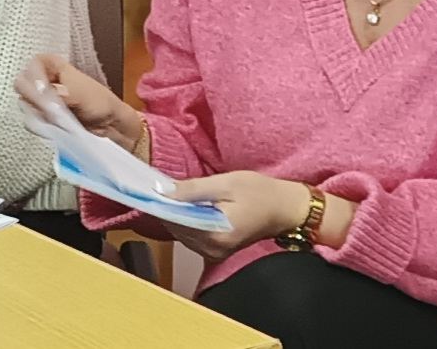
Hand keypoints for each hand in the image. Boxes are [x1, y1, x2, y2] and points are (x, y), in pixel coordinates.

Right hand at [16, 54, 140, 151]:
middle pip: (23, 83)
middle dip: (33, 97)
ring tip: (54, 118)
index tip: (43, 89)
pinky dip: (39, 124)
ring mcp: (42, 100)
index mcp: (54, 66)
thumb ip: (57, 93)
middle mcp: (45, 81)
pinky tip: (52, 126)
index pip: (34, 64)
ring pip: (25, 103)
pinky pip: (31, 119)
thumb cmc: (99, 102)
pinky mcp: (44, 116)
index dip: (35, 76)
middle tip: (47, 107)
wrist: (108, 124)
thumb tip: (42, 97)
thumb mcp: (79, 93)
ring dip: (37, 112)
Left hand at [167, 171, 312, 261]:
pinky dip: (187, 220)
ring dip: (177, 214)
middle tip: (166, 186)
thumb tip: (162, 192)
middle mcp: (211, 250)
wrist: (285, 209)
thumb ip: (192, 189)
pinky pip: (191, 235)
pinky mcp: (216, 251)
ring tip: (180, 194)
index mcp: (214, 235)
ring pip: (181, 232)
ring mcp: (214, 253)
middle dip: (169, 208)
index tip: (151, 187)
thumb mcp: (225, 183)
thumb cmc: (259, 193)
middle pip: (175, 228)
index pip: (174, 221)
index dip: (161, 203)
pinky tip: (192, 206)